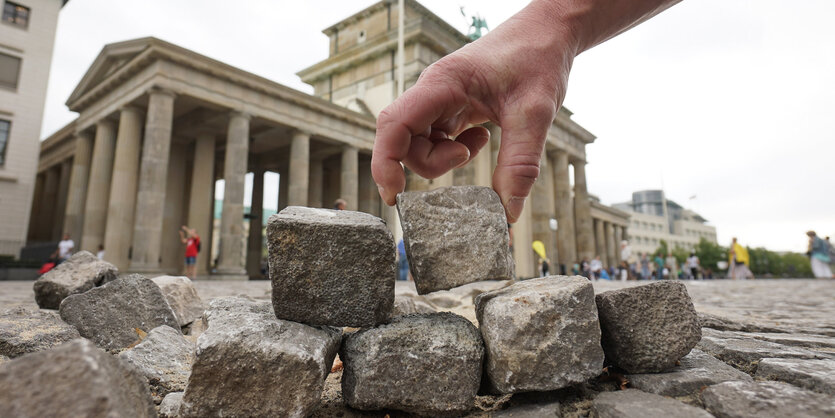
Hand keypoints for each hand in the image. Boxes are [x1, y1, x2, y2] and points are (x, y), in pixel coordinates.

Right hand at [371, 2, 576, 222]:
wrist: (549, 32)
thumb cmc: (539, 57)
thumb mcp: (536, 113)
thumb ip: (520, 164)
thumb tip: (507, 213)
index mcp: (442, 84)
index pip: (394, 124)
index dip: (385, 163)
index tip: (394, 195)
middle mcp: (432, 92)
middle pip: (405, 141)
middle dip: (430, 163)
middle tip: (467, 157)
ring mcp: (439, 100)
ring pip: (419, 144)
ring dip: (444, 158)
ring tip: (481, 143)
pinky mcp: (450, 107)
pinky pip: (436, 139)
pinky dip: (454, 150)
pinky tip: (480, 139)